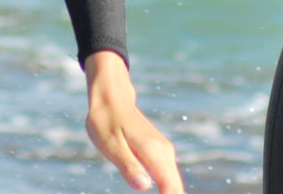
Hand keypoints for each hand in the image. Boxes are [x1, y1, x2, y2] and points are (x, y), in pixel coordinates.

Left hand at [84, 51, 182, 193]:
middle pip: (176, 190)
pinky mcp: (159, 153)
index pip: (171, 189)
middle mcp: (165, 153)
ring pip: (173, 185)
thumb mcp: (110, 145)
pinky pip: (168, 178)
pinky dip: (166, 192)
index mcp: (154, 152)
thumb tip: (145, 187)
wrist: (111, 97)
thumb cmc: (106, 120)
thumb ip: (128, 166)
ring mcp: (164, 152)